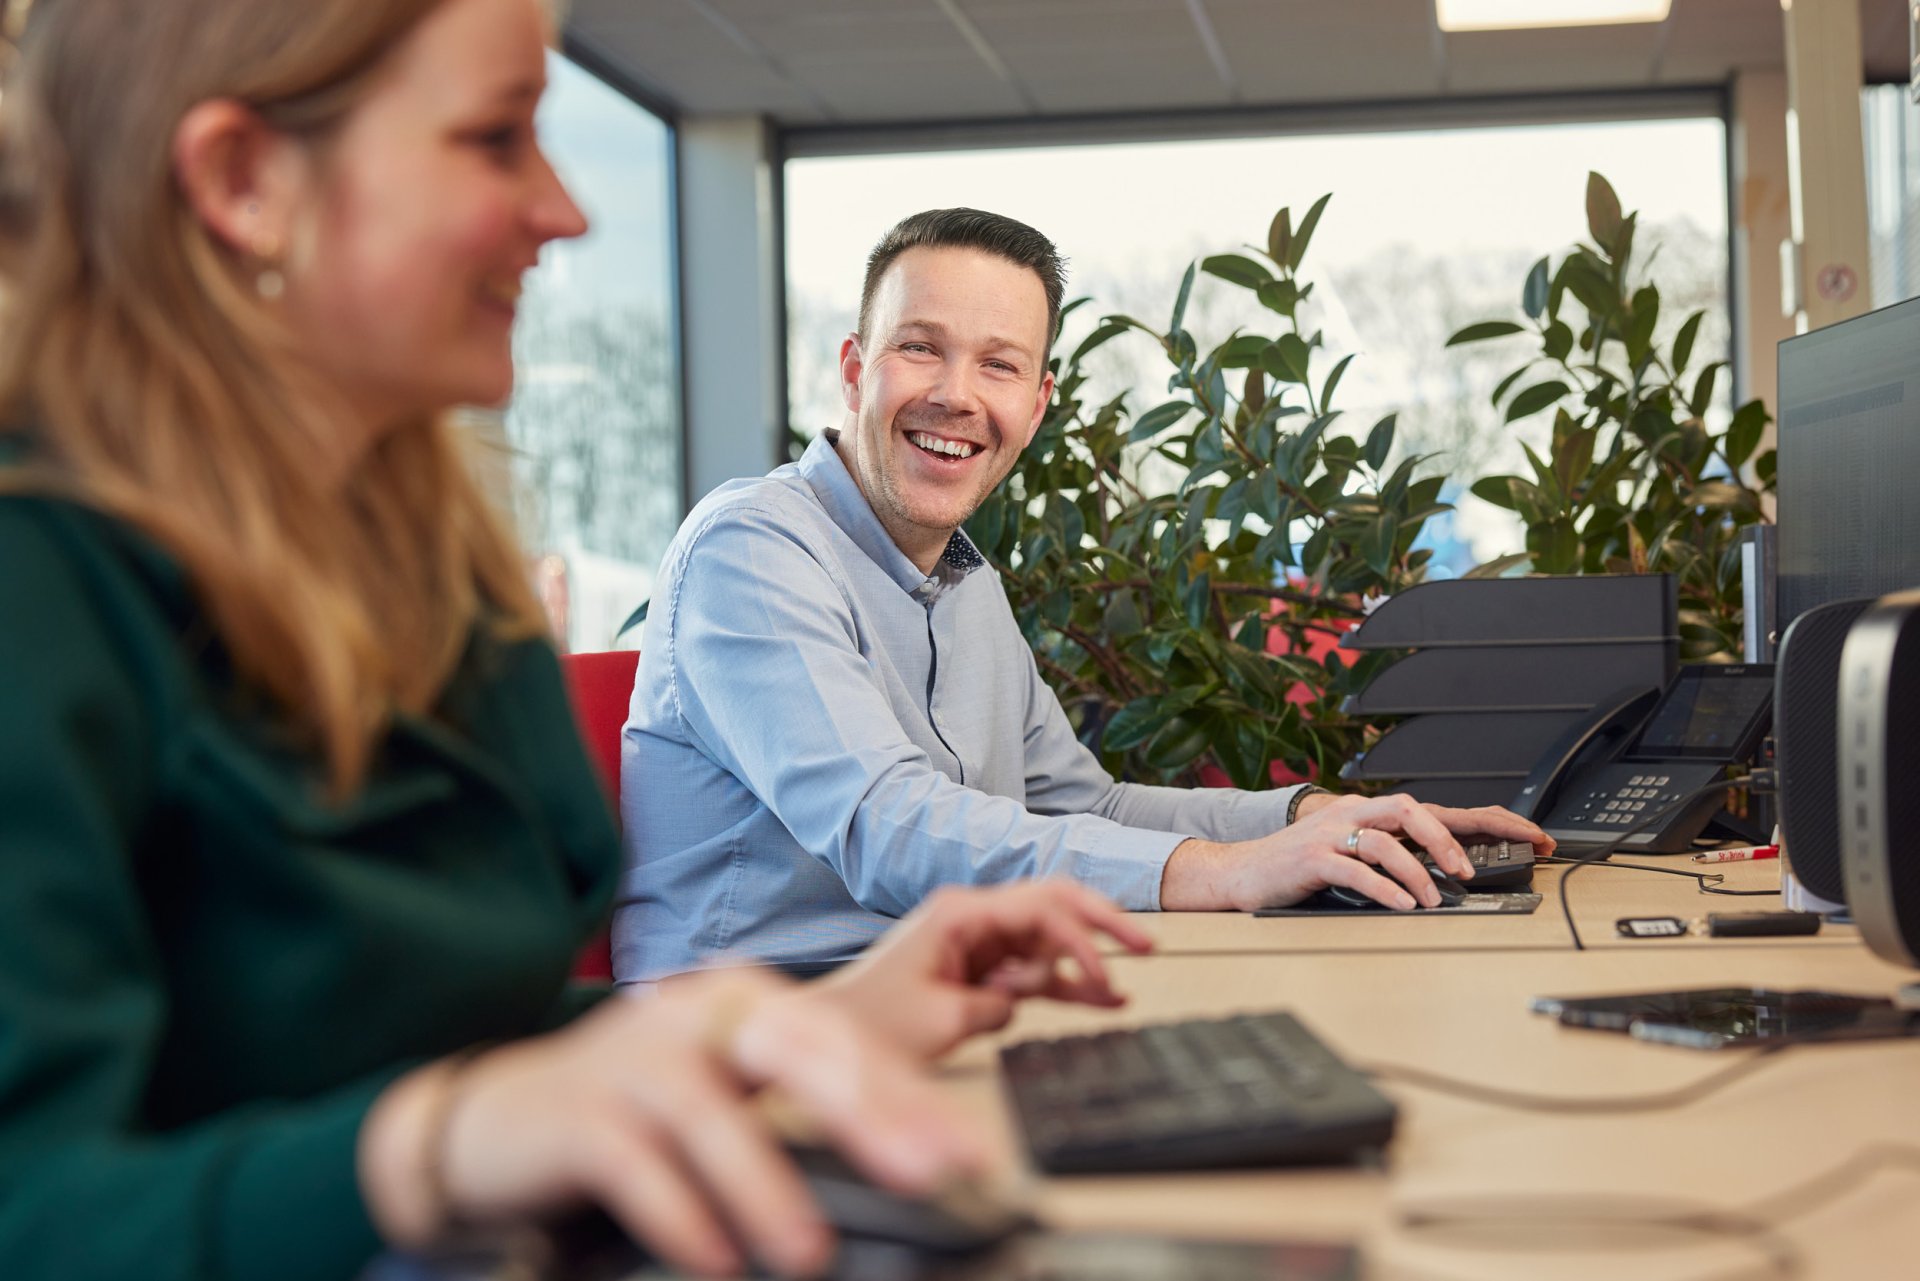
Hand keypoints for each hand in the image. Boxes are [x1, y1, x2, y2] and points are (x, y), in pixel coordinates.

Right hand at [359, 968, 985, 1277]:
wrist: (495, 1118)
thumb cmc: (633, 1106)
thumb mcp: (723, 1085)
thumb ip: (803, 1099)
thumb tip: (915, 1149)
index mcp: (741, 1002)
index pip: (841, 1041)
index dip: (907, 1094)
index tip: (964, 1149)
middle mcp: (692, 1016)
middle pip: (793, 1052)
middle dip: (868, 1112)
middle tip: (928, 1170)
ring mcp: (631, 1061)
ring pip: (712, 1118)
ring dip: (766, 1188)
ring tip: (808, 1252)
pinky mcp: (578, 1116)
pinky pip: (636, 1166)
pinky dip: (679, 1216)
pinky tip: (716, 1260)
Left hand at [822, 881, 1154, 1058]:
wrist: (831, 1037)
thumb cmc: (870, 1022)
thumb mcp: (941, 1019)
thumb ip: (995, 1005)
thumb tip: (1020, 1001)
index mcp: (959, 913)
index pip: (1039, 908)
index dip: (1080, 937)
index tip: (1103, 972)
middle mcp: (972, 920)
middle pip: (1052, 909)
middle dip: (1100, 924)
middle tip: (1144, 941)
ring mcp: (977, 945)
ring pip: (1047, 945)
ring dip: (1080, 966)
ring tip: (1118, 990)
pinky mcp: (978, 972)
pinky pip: (1031, 973)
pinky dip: (1062, 986)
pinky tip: (1098, 999)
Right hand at [1160, 792, 1553, 911]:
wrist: (1239, 874)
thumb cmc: (1296, 868)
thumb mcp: (1349, 855)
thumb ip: (1389, 856)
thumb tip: (1445, 877)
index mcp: (1366, 813)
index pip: (1432, 808)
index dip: (1486, 821)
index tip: (1530, 839)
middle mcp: (1350, 814)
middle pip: (1409, 809)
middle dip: (1445, 839)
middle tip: (1464, 872)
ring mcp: (1328, 834)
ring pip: (1385, 842)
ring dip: (1416, 873)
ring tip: (1431, 901)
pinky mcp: (1311, 859)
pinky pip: (1355, 870)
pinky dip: (1383, 889)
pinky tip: (1400, 906)